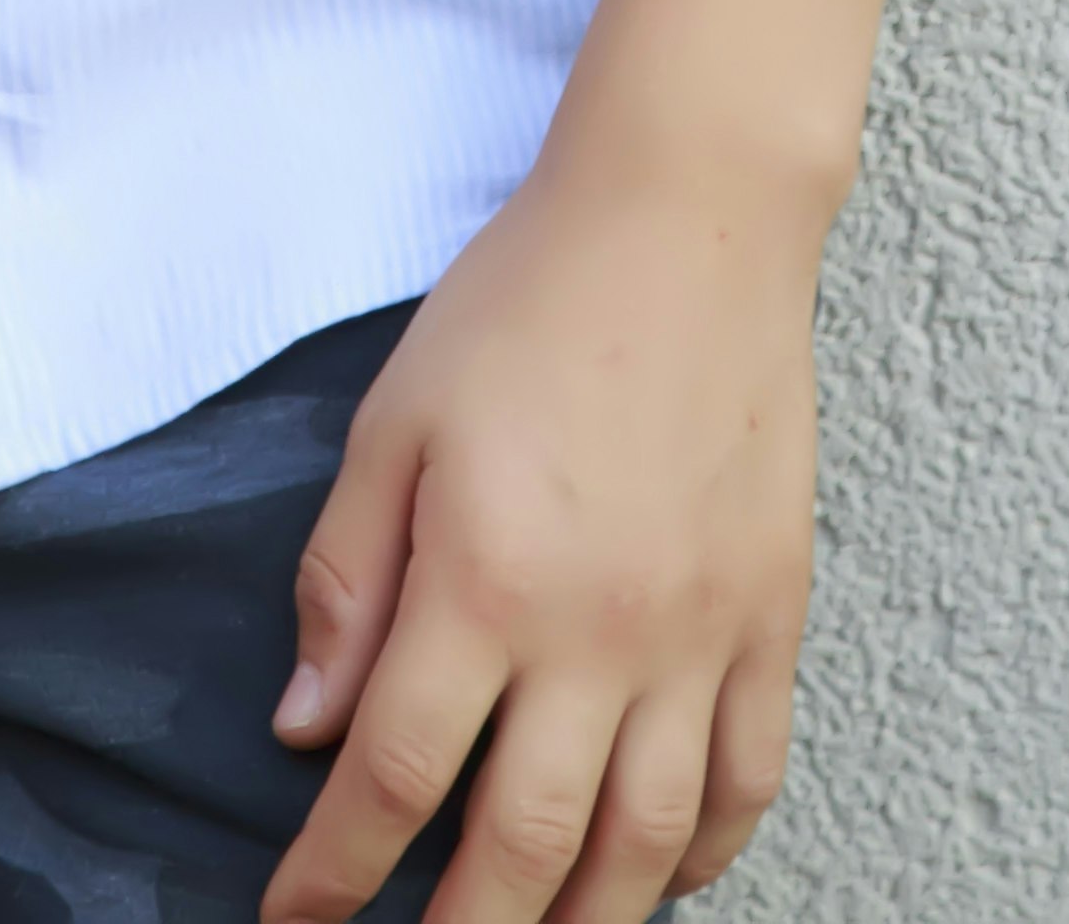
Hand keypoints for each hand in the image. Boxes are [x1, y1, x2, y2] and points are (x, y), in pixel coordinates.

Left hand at [261, 137, 825, 923]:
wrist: (686, 216)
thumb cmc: (526, 302)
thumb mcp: (395, 419)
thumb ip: (347, 579)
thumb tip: (307, 729)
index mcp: (485, 579)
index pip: (395, 776)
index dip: (335, 873)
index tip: (297, 923)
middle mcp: (597, 632)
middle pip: (522, 849)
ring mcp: (699, 633)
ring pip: (644, 847)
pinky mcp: (771, 615)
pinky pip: (747, 778)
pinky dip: (706, 851)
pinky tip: (662, 878)